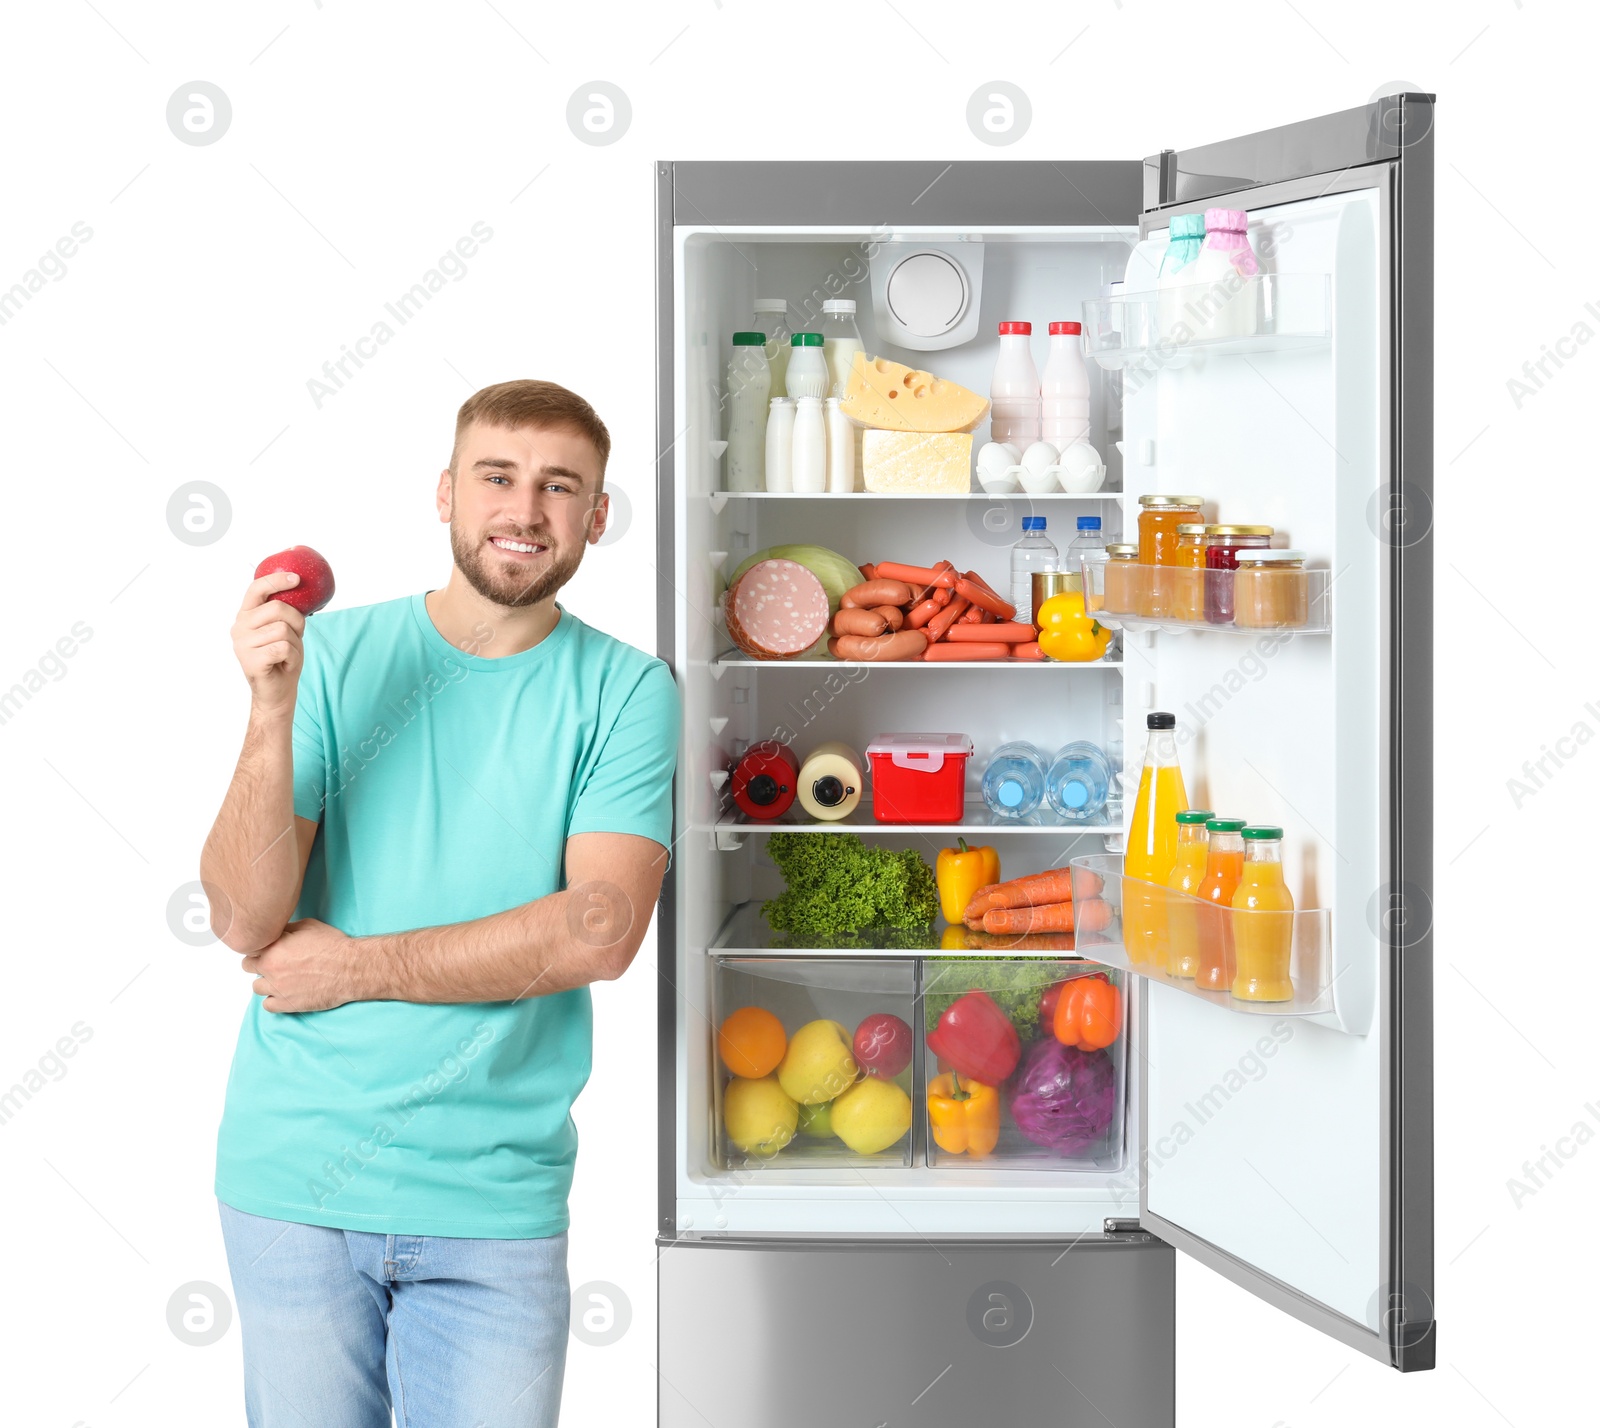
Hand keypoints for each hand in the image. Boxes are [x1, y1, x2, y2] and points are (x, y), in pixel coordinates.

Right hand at [233, 571, 306, 717]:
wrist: (277, 692)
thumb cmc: (283, 658)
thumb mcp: (286, 630)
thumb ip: (286, 612)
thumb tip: (301, 587)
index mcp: (246, 616)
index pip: (256, 589)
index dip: (276, 581)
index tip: (296, 578)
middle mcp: (239, 627)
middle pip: (278, 608)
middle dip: (296, 622)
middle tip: (294, 638)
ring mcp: (242, 644)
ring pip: (283, 630)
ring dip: (295, 644)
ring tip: (286, 655)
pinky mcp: (251, 660)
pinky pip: (284, 647)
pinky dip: (293, 657)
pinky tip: (284, 664)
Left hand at [242, 918, 367, 1012]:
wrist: (350, 968)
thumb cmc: (333, 946)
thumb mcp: (309, 926)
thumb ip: (286, 929)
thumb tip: (277, 931)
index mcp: (273, 948)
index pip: (250, 947)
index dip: (260, 946)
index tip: (268, 948)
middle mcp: (270, 968)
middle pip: (247, 967)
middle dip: (259, 962)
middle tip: (274, 962)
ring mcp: (278, 988)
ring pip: (256, 987)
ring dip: (266, 982)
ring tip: (280, 978)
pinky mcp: (287, 1004)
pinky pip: (267, 1006)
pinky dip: (273, 1000)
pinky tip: (284, 993)